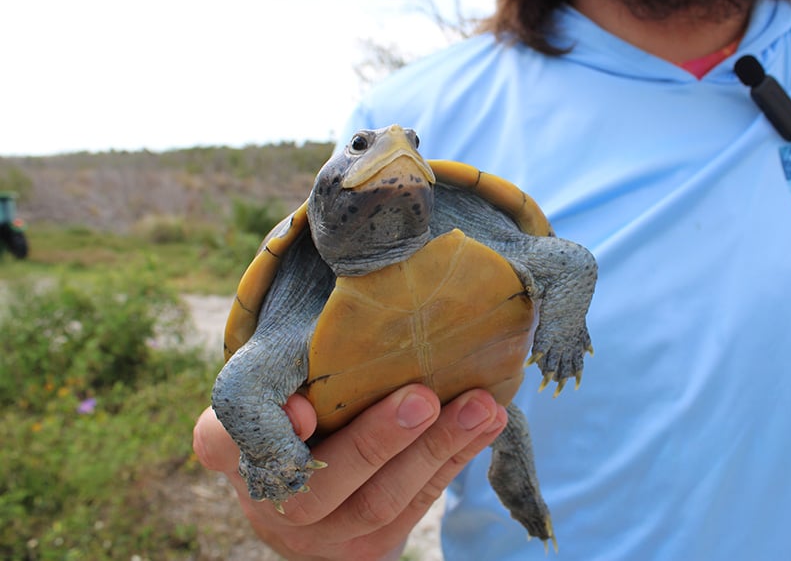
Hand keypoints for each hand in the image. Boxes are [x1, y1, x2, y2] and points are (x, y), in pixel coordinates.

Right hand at [193, 384, 507, 560]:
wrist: (319, 475)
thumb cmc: (307, 395)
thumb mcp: (283, 369)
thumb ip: (295, 356)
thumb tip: (351, 333)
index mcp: (229, 448)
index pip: (221, 440)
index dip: (255, 431)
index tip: (302, 409)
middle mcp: (266, 499)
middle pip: (315, 484)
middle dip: (376, 441)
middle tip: (422, 397)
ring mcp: (317, 535)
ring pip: (378, 502)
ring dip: (435, 450)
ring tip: (479, 407)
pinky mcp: (365, 552)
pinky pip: (416, 506)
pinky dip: (454, 460)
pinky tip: (487, 423)